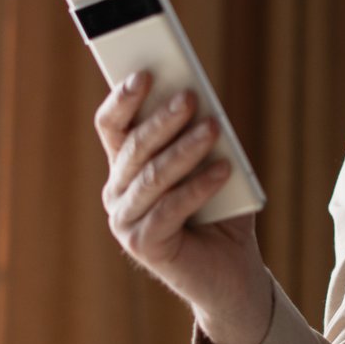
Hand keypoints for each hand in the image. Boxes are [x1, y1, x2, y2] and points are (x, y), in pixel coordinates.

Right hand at [96, 72, 272, 343]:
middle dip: (162, 119)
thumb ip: (203, 136)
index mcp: (126, 166)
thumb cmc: (221, 210)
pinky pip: (169, 209)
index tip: (143, 72)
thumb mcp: (213, 164)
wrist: (232, 271)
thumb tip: (203, 102)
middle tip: (190, 96)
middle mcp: (117, 191)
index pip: (112, 125)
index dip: (123, 98)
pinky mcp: (143, 245)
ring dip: (185, 150)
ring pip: (152, 177)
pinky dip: (197, 186)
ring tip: (213, 128)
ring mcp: (125, 220)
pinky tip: (222, 169)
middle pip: (134, 147)